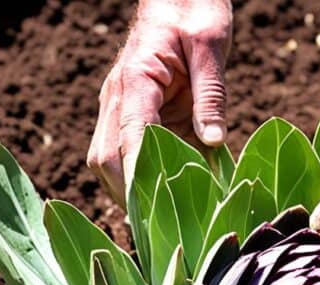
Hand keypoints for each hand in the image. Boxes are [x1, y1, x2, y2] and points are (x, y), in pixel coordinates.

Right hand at [87, 0, 231, 205]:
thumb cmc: (194, 12)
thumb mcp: (210, 47)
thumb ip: (210, 95)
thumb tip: (212, 141)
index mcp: (135, 80)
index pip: (128, 136)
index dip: (137, 176)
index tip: (151, 210)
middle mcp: (119, 98)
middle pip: (106, 159)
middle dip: (128, 195)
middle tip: (161, 228)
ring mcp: (121, 108)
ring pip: (110, 162)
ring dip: (133, 191)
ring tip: (166, 220)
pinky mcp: (134, 114)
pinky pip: (130, 154)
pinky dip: (146, 177)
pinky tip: (173, 195)